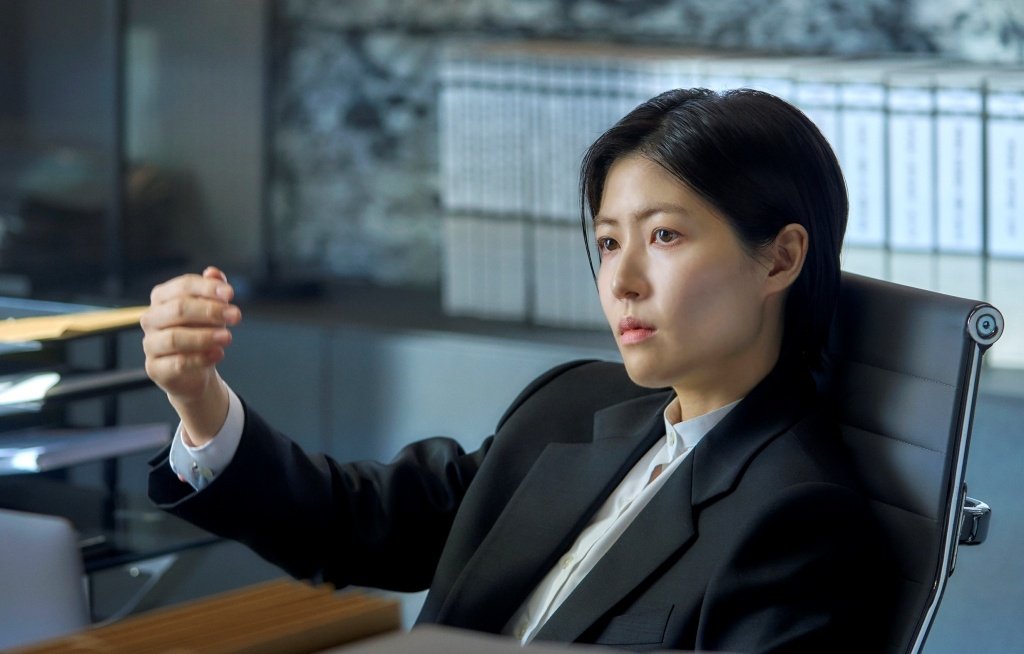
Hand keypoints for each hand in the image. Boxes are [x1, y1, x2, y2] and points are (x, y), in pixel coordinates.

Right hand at [141, 266, 240, 444]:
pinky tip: (218, 354)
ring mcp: (150, 344)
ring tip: (228, 337)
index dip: (207, 288)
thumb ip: (212, 290)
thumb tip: (213, 272)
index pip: (183, 286)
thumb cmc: (202, 331)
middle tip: (236, 316)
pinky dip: (200, 359)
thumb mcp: (212, 309)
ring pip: (174, 338)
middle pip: (178, 309)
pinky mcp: (155, 368)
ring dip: (204, 336)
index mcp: (162, 298)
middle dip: (210, 311)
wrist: (196, 370)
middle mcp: (151, 318)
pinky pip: (176, 363)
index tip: (230, 294)